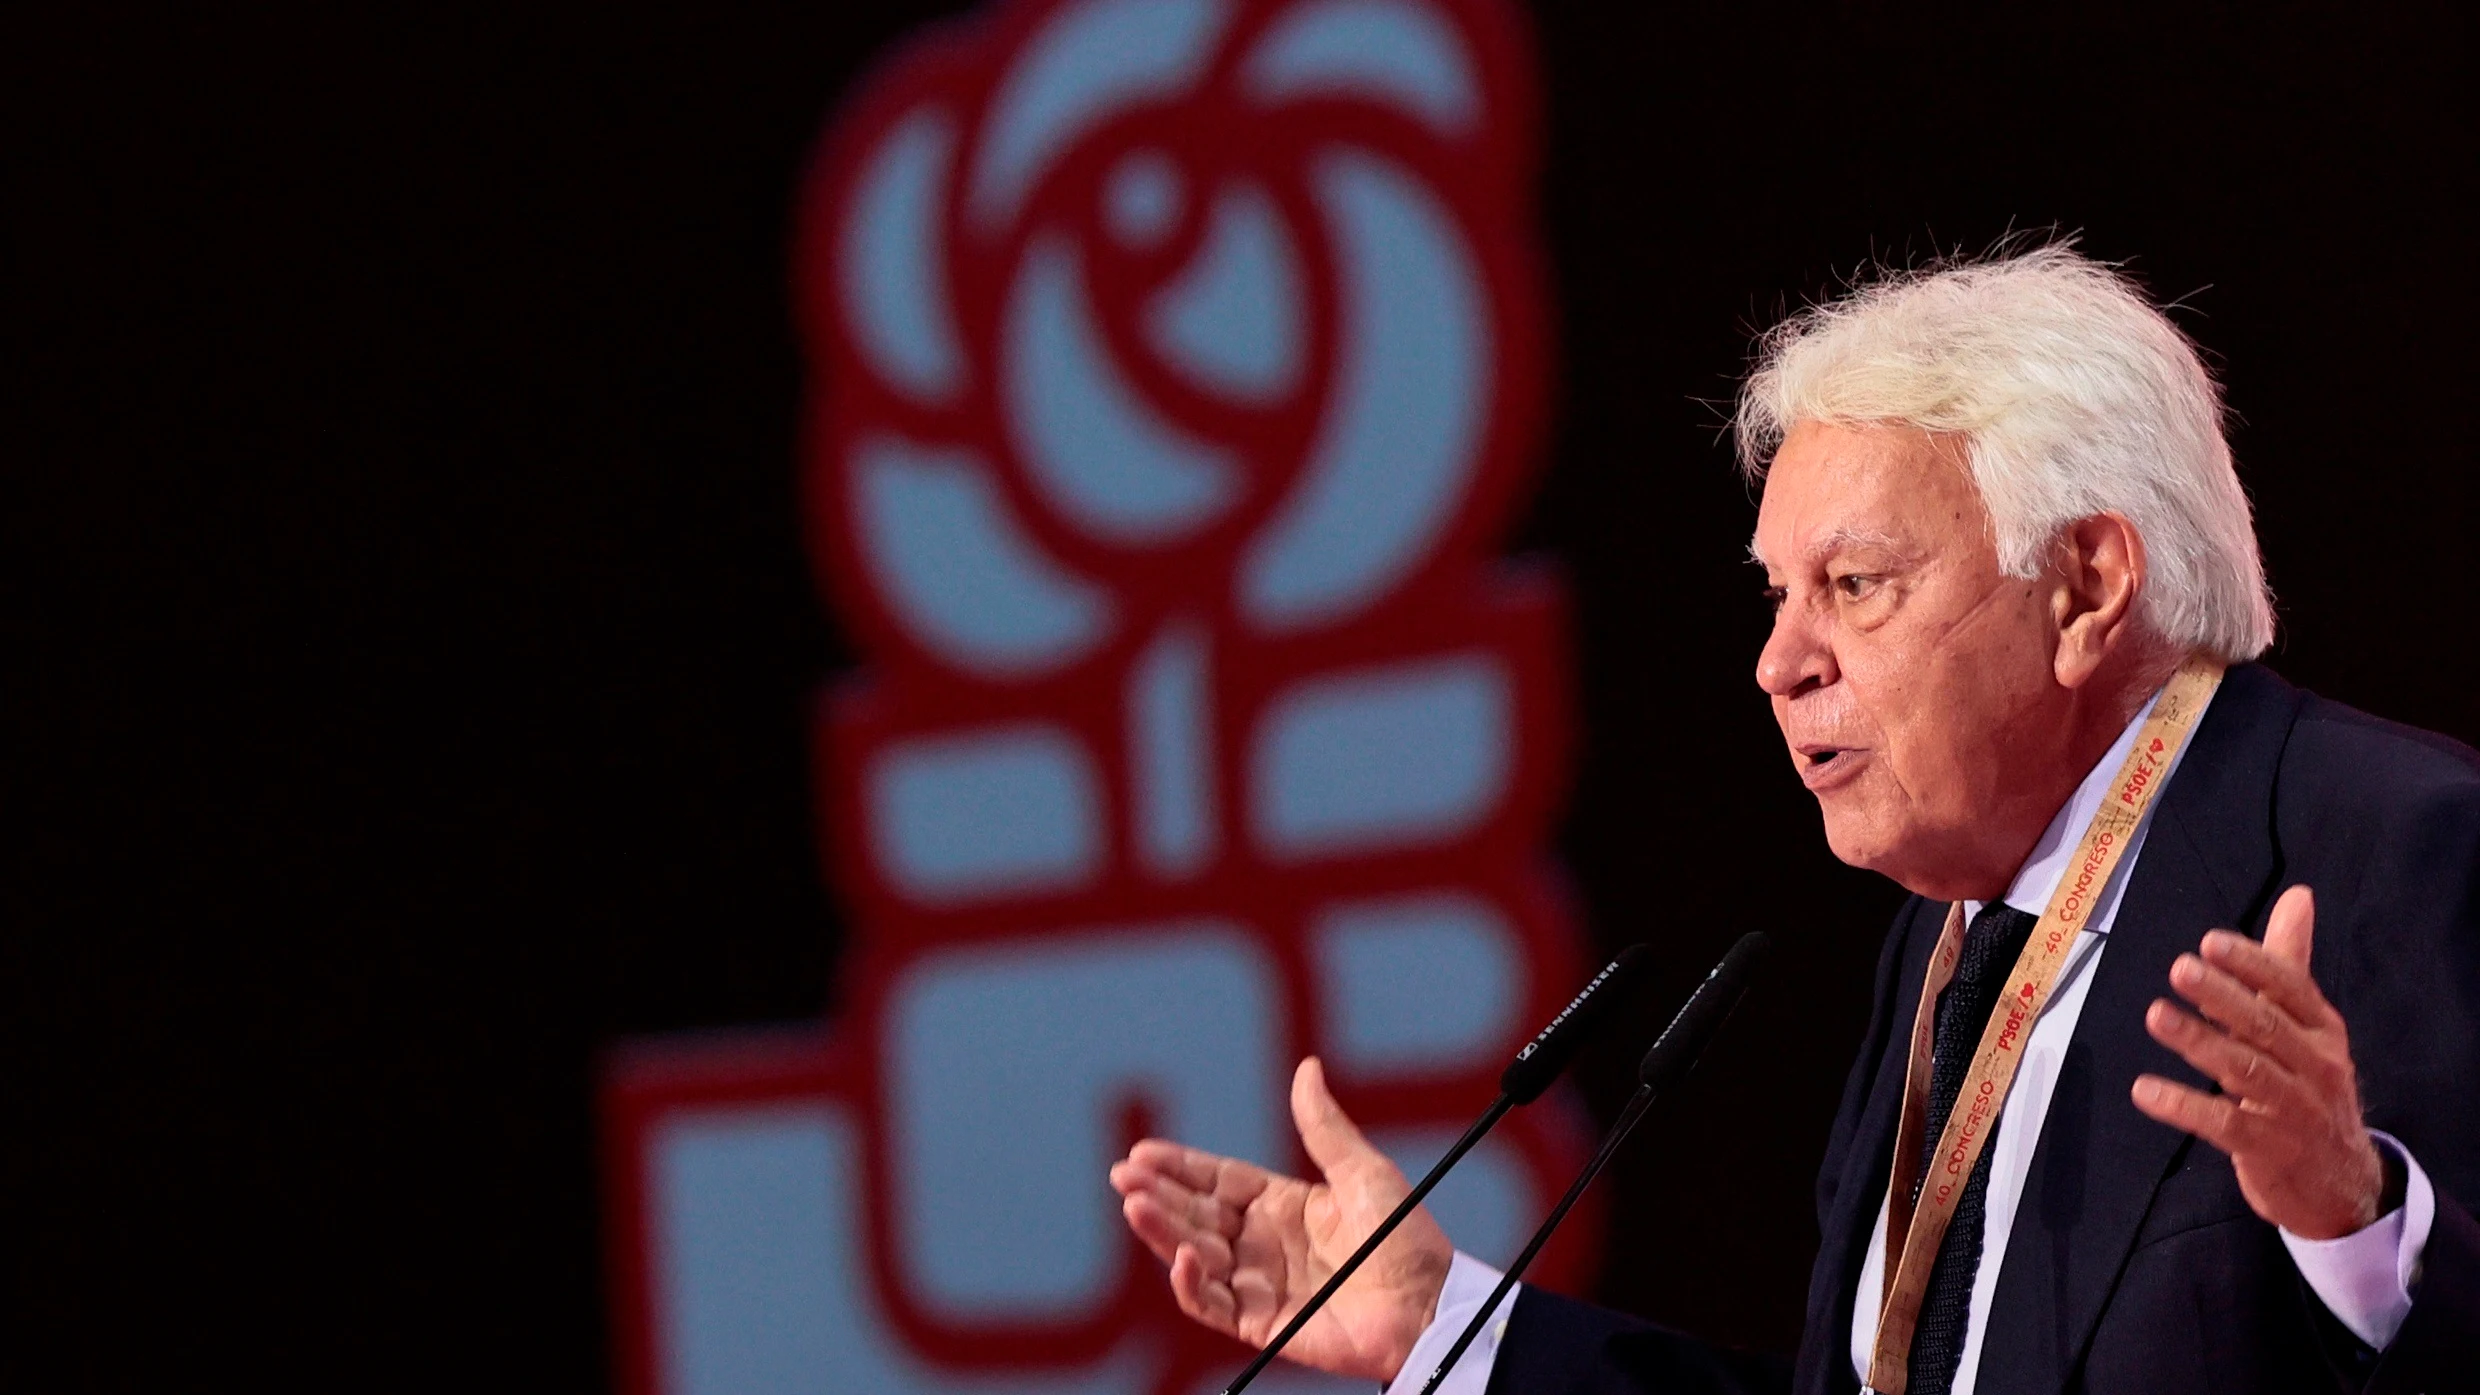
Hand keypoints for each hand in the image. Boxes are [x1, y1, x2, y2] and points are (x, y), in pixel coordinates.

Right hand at [1108, 1057, 1452, 1382]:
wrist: (1429, 1306)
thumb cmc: (1407, 1240)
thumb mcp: (1363, 1172)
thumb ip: (1324, 1127)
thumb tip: (1307, 1067)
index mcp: (1283, 1206)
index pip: (1218, 1182)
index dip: (1181, 1167)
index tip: (1144, 1152)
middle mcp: (1264, 1244)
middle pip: (1197, 1215)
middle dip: (1158, 1194)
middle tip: (1123, 1174)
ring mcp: (1260, 1285)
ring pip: (1194, 1256)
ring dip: (1161, 1232)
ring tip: (1136, 1205)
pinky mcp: (1263, 1325)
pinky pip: (1214, 1304)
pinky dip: (1190, 1284)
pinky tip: (1179, 1257)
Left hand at [2132, 884, 2390, 1239]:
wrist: (2343, 1184)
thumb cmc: (2310, 1089)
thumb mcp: (2308, 1028)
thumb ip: (2288, 964)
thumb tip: (2297, 895)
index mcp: (2323, 1030)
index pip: (2292, 989)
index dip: (2252, 965)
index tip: (2210, 942)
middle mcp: (2316, 1066)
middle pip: (2267, 1026)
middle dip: (2223, 996)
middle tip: (2180, 969)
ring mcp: (2294, 1110)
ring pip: (2245, 1070)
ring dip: (2199, 1042)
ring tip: (2157, 1016)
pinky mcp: (2268, 1148)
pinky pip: (2223, 1123)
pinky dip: (2183, 1106)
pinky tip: (2145, 1090)